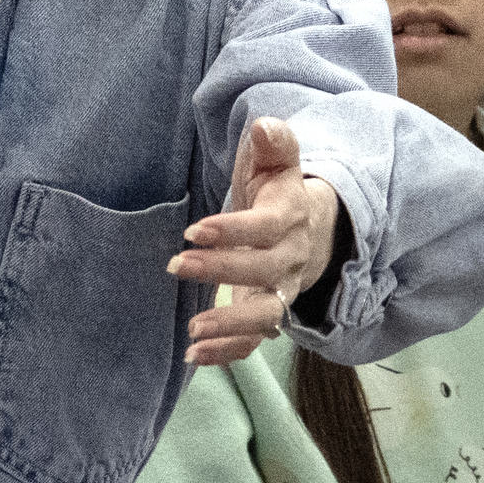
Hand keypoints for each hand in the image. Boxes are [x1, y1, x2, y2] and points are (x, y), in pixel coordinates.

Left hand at [171, 116, 342, 365]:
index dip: (234, 231)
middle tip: (175, 264)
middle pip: (264, 272)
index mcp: (291, 218)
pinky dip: (226, 352)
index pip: (267, 228)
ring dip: (230, 324)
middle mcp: (290, 259)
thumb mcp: (278, 161)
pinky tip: (193, 355)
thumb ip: (274, 142)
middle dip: (221, 271)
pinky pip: (252, 341)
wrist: (309, 230)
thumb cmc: (279, 191)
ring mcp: (280, 292)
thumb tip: (264, 127)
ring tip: (192, 330)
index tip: (195, 230)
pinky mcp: (264, 315)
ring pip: (265, 317)